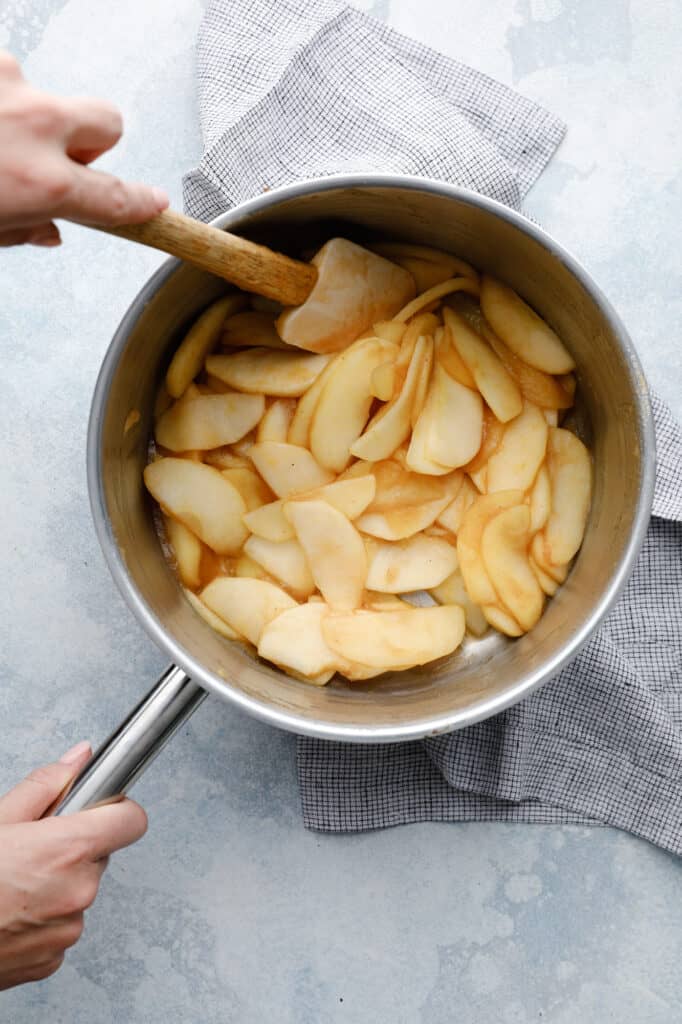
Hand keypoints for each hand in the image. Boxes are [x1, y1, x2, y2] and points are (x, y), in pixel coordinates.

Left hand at [0, 50, 167, 247]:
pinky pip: (9, 79)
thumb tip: (42, 224)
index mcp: (43, 183)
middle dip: (93, 143)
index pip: (115, 198)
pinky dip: (1, 101)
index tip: (155, 202)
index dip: (140, 203)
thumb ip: (22, 226)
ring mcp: (10, 83)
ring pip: (50, 99)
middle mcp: (36, 125)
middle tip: (60, 160)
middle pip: (107, 122)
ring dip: (33, 119)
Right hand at [0, 741, 147, 989]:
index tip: (99, 810)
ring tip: (13, 884)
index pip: (132, 821)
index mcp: (69, 850)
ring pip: (78, 892)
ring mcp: (67, 930)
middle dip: (72, 849)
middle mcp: (79, 892)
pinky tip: (11, 913)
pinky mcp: (53, 960)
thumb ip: (46, 786)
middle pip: (98, 856)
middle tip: (31, 850)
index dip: (116, 810)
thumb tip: (79, 759)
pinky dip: (42, 919)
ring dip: (57, 885)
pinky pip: (61, 926)